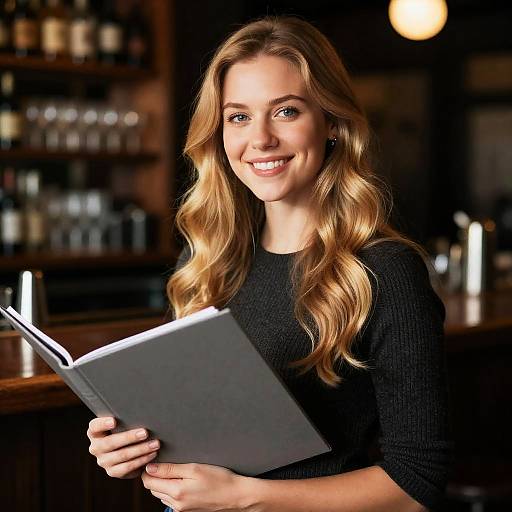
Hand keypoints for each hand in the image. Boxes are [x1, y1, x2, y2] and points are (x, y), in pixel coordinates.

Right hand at [87, 416, 159, 478]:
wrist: (130, 452)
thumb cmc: (127, 430)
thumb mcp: (124, 423)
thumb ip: (126, 419)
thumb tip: (144, 412)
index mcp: (95, 432)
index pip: (94, 426)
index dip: (103, 424)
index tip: (114, 421)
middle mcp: (96, 447)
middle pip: (110, 442)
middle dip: (129, 437)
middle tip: (145, 433)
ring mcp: (103, 461)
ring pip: (121, 455)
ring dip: (140, 449)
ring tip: (154, 444)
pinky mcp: (112, 471)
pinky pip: (127, 467)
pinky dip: (141, 460)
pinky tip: (152, 455)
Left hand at [141, 462, 255, 510]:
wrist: (236, 496)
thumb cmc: (219, 479)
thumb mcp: (195, 468)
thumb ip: (170, 468)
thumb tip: (150, 467)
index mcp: (176, 492)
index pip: (148, 481)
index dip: (148, 468)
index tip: (153, 457)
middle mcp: (176, 504)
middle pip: (153, 488)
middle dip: (155, 475)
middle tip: (165, 460)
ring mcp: (181, 509)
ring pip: (161, 494)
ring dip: (163, 482)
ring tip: (176, 470)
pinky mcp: (186, 510)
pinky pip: (171, 499)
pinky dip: (171, 488)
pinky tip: (183, 480)